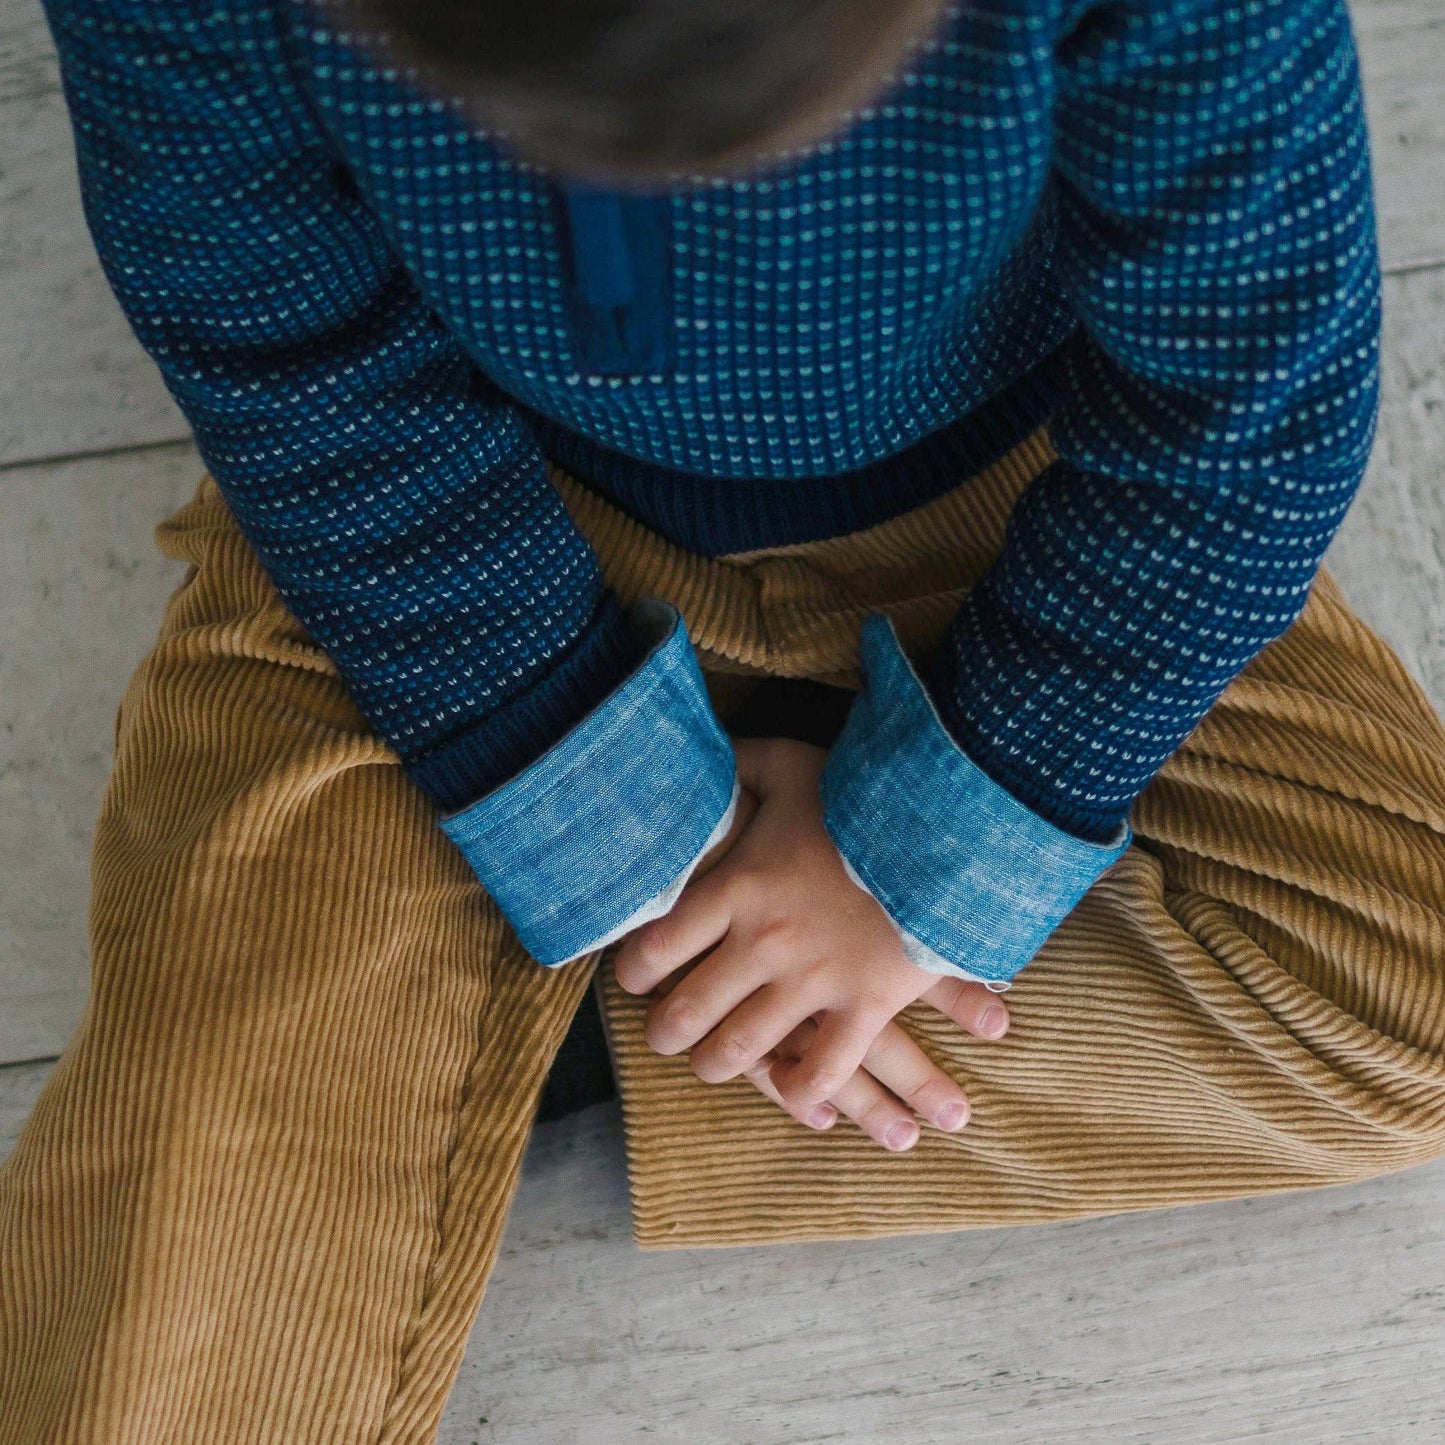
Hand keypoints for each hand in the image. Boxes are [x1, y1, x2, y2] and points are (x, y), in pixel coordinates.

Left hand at [612, 735, 1010, 1147]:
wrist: (947, 825)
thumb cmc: (863, 795)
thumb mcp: (792, 766)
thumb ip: (739, 764)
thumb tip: (700, 750)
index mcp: (737, 886)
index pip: (657, 946)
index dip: (635, 970)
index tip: (634, 978)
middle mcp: (763, 942)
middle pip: (689, 1009)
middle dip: (666, 1031)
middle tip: (662, 1036)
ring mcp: (813, 980)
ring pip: (742, 1048)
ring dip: (717, 1064)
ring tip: (708, 1065)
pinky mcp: (866, 1005)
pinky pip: (824, 1069)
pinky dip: (802, 1089)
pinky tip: (791, 1090)